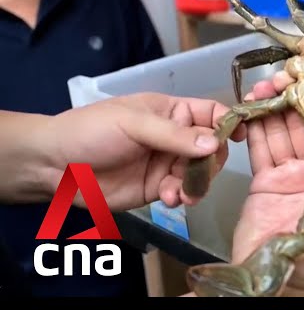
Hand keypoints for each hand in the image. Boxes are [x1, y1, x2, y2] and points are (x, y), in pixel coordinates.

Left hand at [39, 92, 245, 211]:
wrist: (54, 166)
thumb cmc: (92, 131)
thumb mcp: (134, 123)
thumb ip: (174, 135)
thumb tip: (214, 144)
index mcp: (171, 111)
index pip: (210, 113)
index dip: (229, 121)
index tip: (242, 134)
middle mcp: (175, 137)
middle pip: (211, 146)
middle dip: (211, 159)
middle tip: (201, 168)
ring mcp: (167, 163)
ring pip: (200, 173)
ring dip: (197, 182)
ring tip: (181, 191)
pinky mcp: (157, 189)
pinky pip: (182, 192)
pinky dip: (182, 196)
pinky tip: (169, 198)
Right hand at [230, 72, 303, 296]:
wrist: (274, 280)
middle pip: (302, 125)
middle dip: (291, 100)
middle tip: (278, 79)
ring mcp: (289, 172)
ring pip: (279, 131)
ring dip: (271, 109)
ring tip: (260, 89)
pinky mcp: (265, 178)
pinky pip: (260, 148)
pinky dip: (254, 129)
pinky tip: (249, 112)